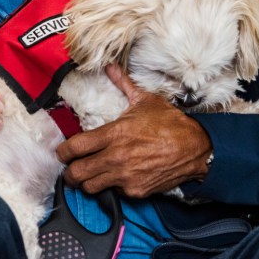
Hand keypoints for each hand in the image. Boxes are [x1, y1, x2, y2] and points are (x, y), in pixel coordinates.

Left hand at [57, 64, 211, 196]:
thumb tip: (110, 66)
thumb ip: (123, 84)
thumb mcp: (145, 100)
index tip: (62, 152)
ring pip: (91, 187)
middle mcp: (116, 157)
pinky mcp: (136, 191)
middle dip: (70, 172)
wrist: (196, 147)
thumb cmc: (171, 123)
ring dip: (86, 182)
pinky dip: (112, 186)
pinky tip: (116, 177)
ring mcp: (126, 176)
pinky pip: (114, 192)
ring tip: (89, 175)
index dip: (62, 152)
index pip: (75, 147)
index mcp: (114, 133)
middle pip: (77, 173)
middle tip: (70, 168)